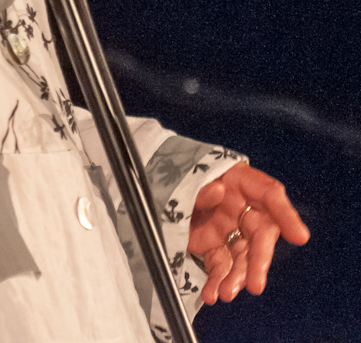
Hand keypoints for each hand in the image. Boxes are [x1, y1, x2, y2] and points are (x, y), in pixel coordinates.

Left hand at [188, 161, 309, 304]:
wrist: (164, 182)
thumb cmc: (185, 171)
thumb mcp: (191, 173)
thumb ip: (202, 185)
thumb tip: (218, 191)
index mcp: (240, 181)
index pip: (269, 194)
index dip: (286, 215)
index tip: (299, 236)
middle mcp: (241, 208)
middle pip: (259, 235)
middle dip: (258, 261)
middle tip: (255, 283)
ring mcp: (229, 228)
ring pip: (241, 257)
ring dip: (235, 277)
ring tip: (226, 292)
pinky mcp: (214, 245)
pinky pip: (220, 265)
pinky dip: (216, 281)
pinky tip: (212, 293)